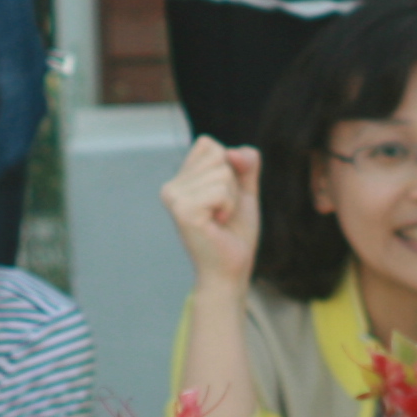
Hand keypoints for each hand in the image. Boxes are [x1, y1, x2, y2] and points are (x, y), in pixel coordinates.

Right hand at [159, 136, 262, 290]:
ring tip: (220, 219)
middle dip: (233, 184)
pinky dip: (229, 207)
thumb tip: (230, 152)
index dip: (229, 168)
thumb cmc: (235, 233)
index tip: (223, 198)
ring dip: (232, 198)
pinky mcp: (183, 210)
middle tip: (223, 212)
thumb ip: (245, 163)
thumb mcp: (245, 190)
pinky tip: (217, 224)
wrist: (231, 270)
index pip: (209, 145)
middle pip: (219, 155)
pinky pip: (221, 190)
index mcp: (180, 179)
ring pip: (222, 172)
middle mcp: (171, 186)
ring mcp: (174, 197)